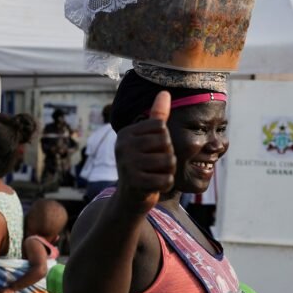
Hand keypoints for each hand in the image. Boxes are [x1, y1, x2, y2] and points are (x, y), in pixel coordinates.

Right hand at [114, 91, 174, 213]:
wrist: (128, 199)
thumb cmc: (142, 166)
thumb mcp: (147, 141)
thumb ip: (156, 117)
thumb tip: (164, 93)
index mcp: (126, 133)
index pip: (161, 127)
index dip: (164, 141)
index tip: (151, 151)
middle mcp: (123, 146)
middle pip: (166, 144)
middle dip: (167, 157)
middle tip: (153, 166)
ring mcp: (127, 165)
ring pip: (169, 162)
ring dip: (167, 172)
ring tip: (154, 175)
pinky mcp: (134, 183)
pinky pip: (166, 180)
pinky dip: (165, 185)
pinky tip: (153, 186)